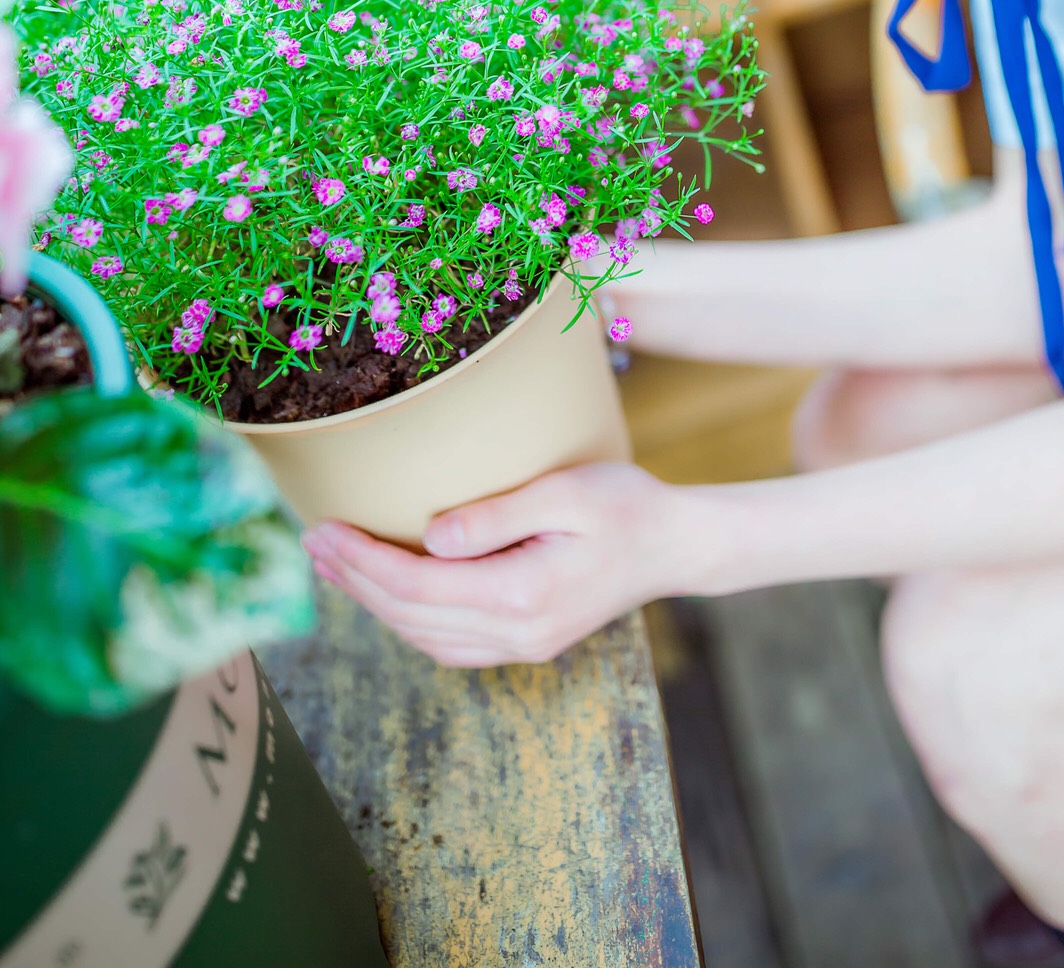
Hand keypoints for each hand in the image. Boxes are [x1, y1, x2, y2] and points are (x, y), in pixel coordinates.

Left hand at [301, 463, 698, 665]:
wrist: (677, 545)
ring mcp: (524, 644)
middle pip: (411, 616)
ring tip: (335, 567)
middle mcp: (518, 632)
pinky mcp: (528, 641)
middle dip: (355, 580)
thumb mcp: (566, 491)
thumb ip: (496, 514)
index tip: (323, 529)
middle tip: (313, 542)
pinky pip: (451, 644)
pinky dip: (410, 621)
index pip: (418, 586)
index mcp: (524, 594)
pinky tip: (390, 594)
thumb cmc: (627, 505)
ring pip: (426, 637)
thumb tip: (429, 536)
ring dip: (375, 604)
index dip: (362, 561)